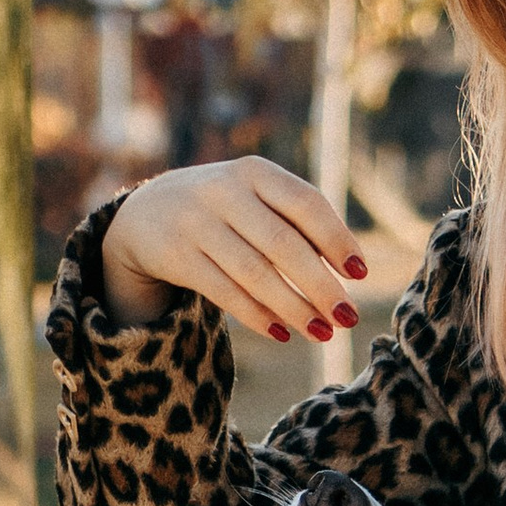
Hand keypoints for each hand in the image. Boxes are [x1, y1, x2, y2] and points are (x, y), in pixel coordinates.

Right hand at [101, 158, 367, 344]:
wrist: (144, 214)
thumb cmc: (224, 211)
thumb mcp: (255, 199)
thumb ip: (295, 223)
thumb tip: (348, 273)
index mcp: (255, 172)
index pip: (306, 203)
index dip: (337, 239)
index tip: (361, 275)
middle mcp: (225, 191)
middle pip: (283, 244)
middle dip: (321, 285)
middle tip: (349, 317)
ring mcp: (197, 223)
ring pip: (254, 272)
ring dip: (293, 307)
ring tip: (322, 333)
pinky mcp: (176, 255)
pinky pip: (224, 291)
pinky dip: (256, 315)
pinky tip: (282, 333)